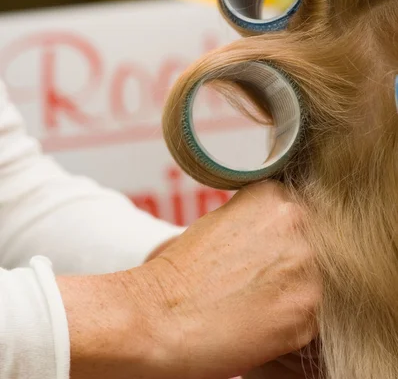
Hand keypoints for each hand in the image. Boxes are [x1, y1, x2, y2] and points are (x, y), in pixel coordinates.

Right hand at [143, 181, 319, 378]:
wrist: (163, 315)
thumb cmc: (183, 271)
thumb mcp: (222, 221)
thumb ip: (262, 219)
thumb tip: (286, 229)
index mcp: (274, 197)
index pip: (304, 213)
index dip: (289, 237)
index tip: (274, 252)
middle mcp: (296, 223)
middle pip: (318, 243)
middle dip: (296, 262)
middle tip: (264, 280)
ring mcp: (306, 267)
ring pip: (321, 280)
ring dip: (299, 291)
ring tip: (262, 302)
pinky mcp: (308, 311)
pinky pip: (315, 316)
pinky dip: (295, 322)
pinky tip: (263, 321)